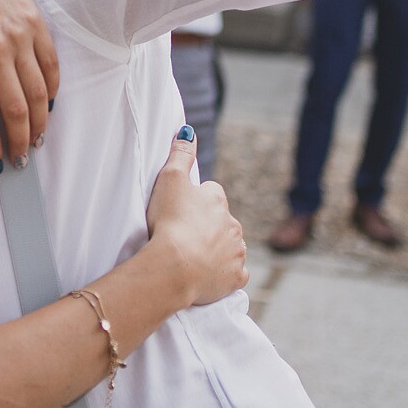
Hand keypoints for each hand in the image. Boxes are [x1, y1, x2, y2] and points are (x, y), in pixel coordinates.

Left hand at [0, 0, 58, 168]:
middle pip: (15, 110)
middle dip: (20, 141)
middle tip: (22, 158)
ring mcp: (18, 38)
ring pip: (38, 93)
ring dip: (40, 123)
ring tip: (37, 139)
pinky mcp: (36, 25)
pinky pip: (51, 66)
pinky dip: (53, 91)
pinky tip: (48, 106)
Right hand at [144, 129, 247, 307]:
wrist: (175, 266)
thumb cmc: (170, 221)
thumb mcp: (170, 179)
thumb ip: (181, 154)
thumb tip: (188, 131)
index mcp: (218, 200)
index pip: (211, 195)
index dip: (195, 202)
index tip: (181, 212)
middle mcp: (233, 224)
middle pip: (222, 222)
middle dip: (208, 227)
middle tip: (184, 236)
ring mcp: (237, 252)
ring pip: (230, 247)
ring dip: (216, 250)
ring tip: (192, 257)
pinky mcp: (236, 277)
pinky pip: (234, 275)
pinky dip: (223, 275)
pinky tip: (207, 276)